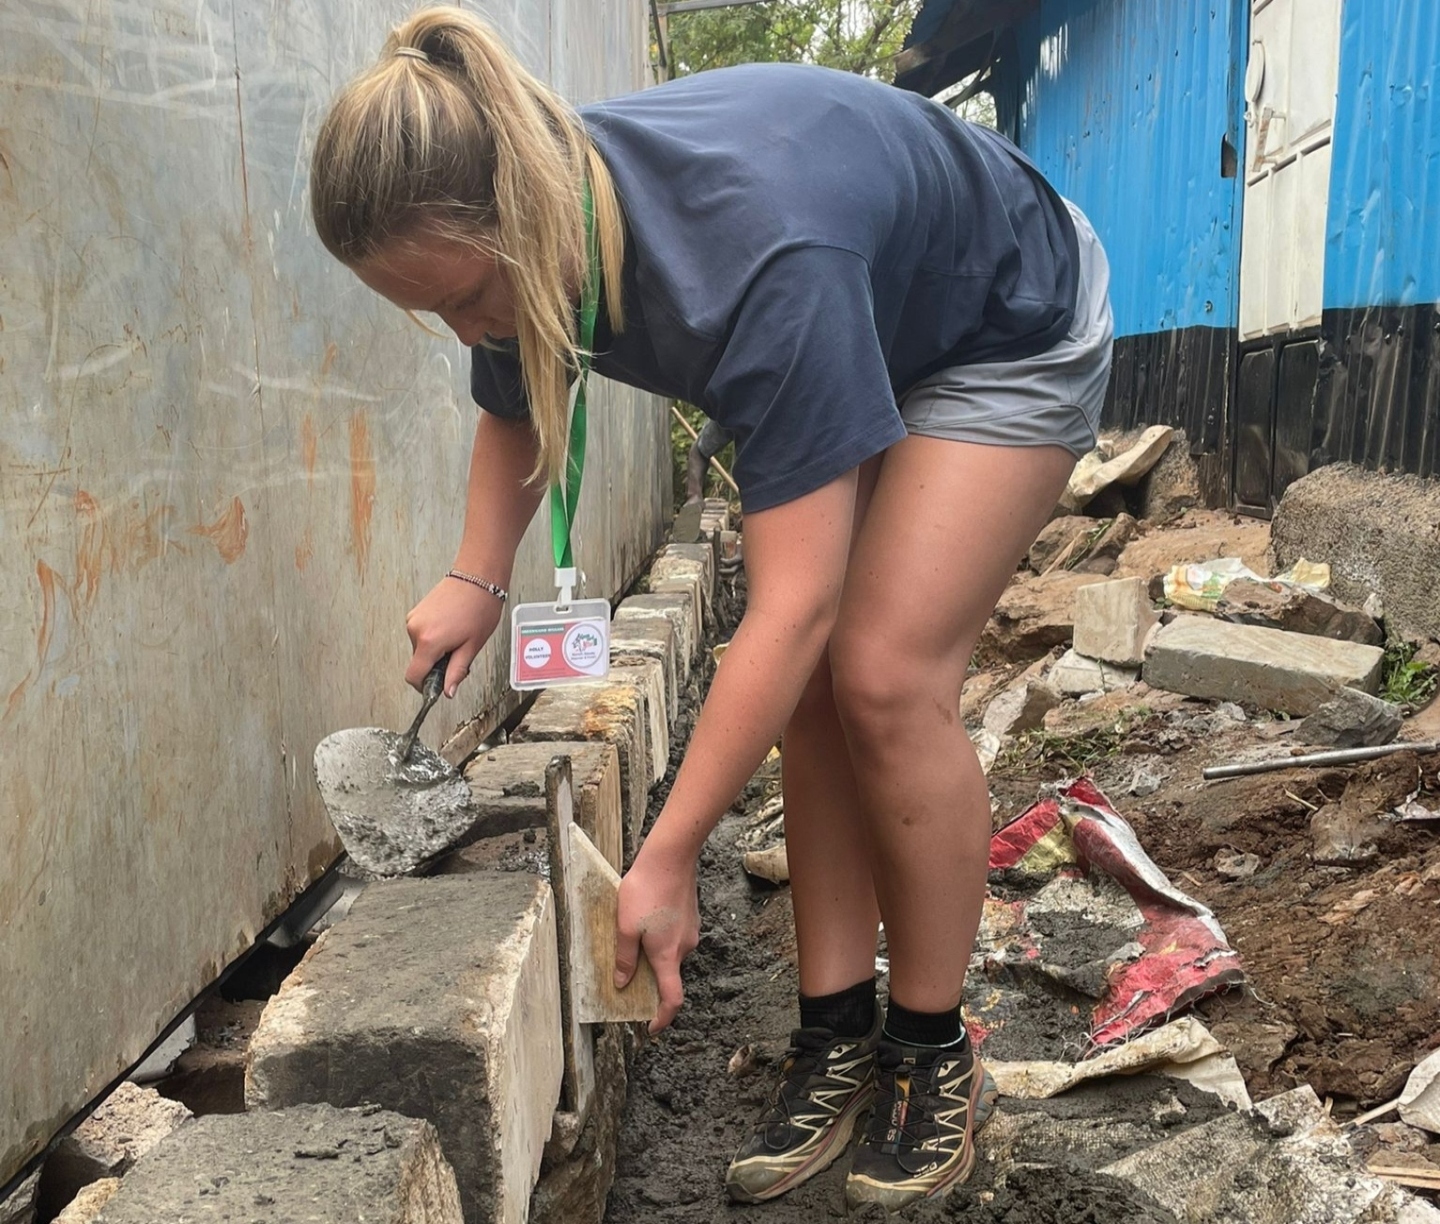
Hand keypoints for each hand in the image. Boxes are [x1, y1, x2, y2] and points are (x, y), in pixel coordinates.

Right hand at [404, 576, 505, 696]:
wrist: (478, 578)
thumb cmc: (480, 608)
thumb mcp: (472, 646)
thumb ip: (456, 671)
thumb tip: (447, 691)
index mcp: (428, 641)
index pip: (413, 676)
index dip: (425, 687)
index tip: (437, 687)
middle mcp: (415, 629)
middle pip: (419, 662)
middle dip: (437, 665)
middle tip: (459, 654)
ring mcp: (414, 618)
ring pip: (420, 648)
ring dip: (436, 650)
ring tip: (458, 636)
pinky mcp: (416, 611)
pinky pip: (421, 634)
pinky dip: (433, 637)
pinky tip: (451, 628)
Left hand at [615, 845, 699, 1032]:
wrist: (671, 856)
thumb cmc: (646, 889)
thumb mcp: (624, 927)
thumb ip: (625, 959)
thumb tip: (623, 983)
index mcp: (667, 955)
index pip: (672, 998)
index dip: (663, 1017)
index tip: (651, 1026)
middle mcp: (684, 947)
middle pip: (669, 973)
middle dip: (650, 977)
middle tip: (627, 969)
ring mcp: (690, 931)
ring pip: (670, 952)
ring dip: (653, 952)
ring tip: (633, 933)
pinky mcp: (690, 916)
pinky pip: (674, 936)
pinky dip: (660, 937)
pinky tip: (646, 917)